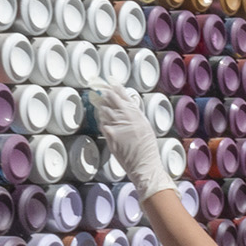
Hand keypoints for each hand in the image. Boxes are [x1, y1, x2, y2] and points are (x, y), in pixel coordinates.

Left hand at [88, 85, 168, 200]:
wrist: (144, 164)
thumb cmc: (147, 148)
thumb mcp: (145, 126)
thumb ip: (135, 115)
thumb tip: (128, 106)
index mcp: (136, 113)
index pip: (123, 94)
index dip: (114, 85)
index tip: (109, 80)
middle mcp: (125, 117)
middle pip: (109, 98)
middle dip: (103, 91)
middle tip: (97, 86)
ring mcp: (116, 125)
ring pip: (103, 109)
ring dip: (100, 105)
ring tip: (97, 100)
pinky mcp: (109, 135)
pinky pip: (101, 123)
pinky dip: (101, 119)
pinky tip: (101, 118)